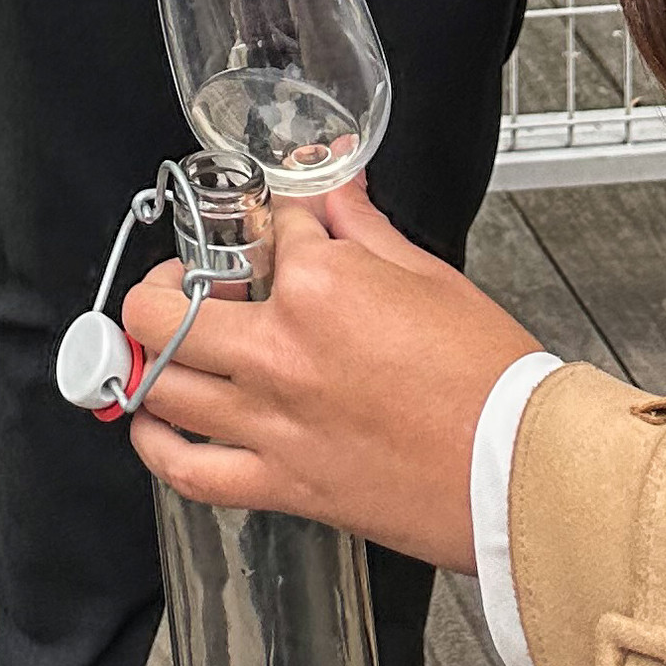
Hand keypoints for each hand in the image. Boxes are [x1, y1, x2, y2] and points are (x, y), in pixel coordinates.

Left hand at [119, 185, 534, 571]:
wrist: (521, 473)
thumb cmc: (490, 381)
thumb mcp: (427, 274)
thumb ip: (361, 224)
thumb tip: (331, 182)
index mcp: (319, 285)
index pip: (264, 226)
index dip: (271, 217)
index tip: (280, 225)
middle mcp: (279, 350)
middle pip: (165, 302)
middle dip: (166, 280)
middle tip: (188, 281)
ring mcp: (273, 421)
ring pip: (160, 380)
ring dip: (145, 353)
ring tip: (159, 341)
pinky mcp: (284, 484)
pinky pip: (189, 471)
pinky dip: (156, 446)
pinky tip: (152, 422)